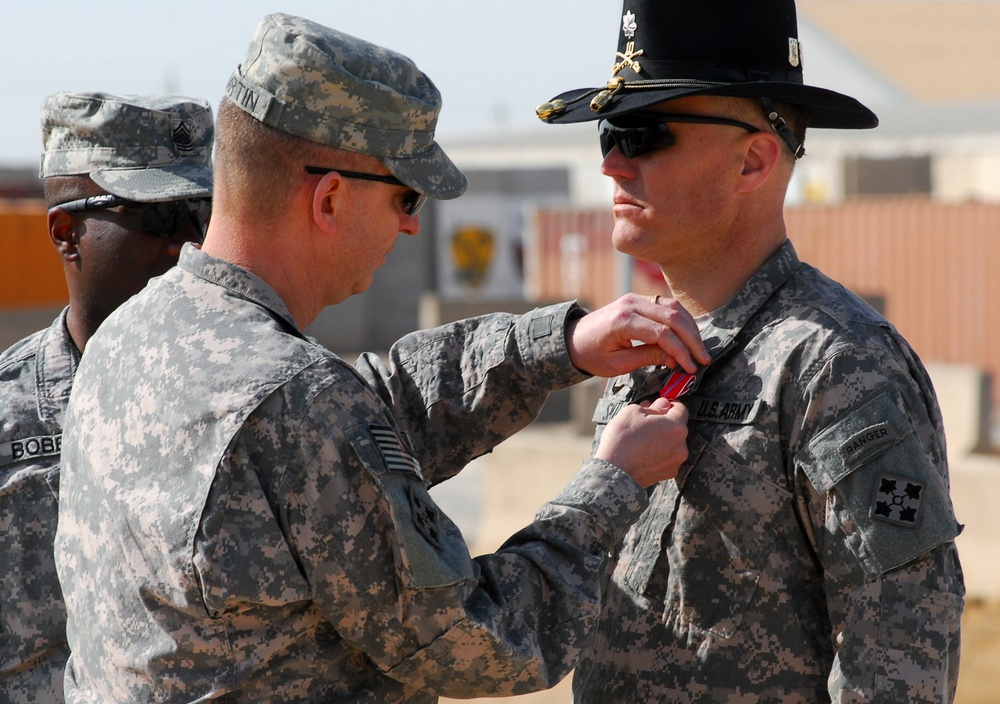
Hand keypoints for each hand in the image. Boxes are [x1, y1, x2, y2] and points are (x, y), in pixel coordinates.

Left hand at [566, 293, 709, 377]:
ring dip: (690, 328)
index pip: (662, 333)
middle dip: (692, 340)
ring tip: (700, 350)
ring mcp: (635, 298)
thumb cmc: (592, 355)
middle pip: (672, 317)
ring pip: (673, 307)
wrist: (573, 338)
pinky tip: (690, 336)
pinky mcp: (639, 299)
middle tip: (704, 359)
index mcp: (622, 321)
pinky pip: (666, 305)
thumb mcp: (617, 364)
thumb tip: (675, 359)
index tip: (691, 368)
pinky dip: (681, 320)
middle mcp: (631, 304)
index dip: (680, 351)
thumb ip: (647, 357)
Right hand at [595, 398, 688, 487]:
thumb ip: (653, 406)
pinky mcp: (668, 474)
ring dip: (661, 439)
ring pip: (672, 444)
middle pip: (676, 428)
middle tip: (645, 422)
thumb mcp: (633, 412)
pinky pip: (667, 458)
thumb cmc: (622, 439)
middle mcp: (681, 445)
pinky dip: (658, 454)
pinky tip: (642, 453)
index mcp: (676, 427)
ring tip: (641, 440)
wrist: (614, 471)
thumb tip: (663, 405)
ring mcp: (676, 462)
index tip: (660, 404)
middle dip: (663, 423)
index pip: (681, 409)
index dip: (670, 404)